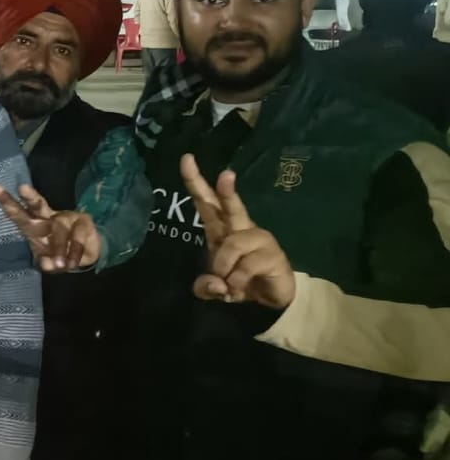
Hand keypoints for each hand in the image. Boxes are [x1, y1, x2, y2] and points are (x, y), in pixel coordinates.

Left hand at [0, 183, 101, 270]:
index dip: (8, 202)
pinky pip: (77, 236)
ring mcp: (67, 217)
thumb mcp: (47, 258)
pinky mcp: (84, 223)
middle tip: (23, 188)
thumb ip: (45, 261)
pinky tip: (71, 264)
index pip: (19, 213)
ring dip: (59, 247)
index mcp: (35, 223)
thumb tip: (46, 264)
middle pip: (38, 205)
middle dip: (30, 197)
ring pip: (58, 227)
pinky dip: (74, 251)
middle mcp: (49, 217)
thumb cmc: (58, 252)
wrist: (86, 254)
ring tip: (60, 264)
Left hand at [180, 154, 295, 308]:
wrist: (271, 300)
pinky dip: (236, 281)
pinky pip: (246, 265)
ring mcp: (259, 240)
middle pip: (231, 205)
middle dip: (227, 191)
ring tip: (227, 284)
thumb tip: (216, 284)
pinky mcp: (273, 255)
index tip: (186, 159)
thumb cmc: (239, 283)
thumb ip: (205, 286)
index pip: (206, 202)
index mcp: (221, 230)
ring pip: (233, 244)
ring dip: (223, 266)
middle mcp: (240, 229)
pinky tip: (239, 289)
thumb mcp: (214, 288)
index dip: (195, 181)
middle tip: (226, 175)